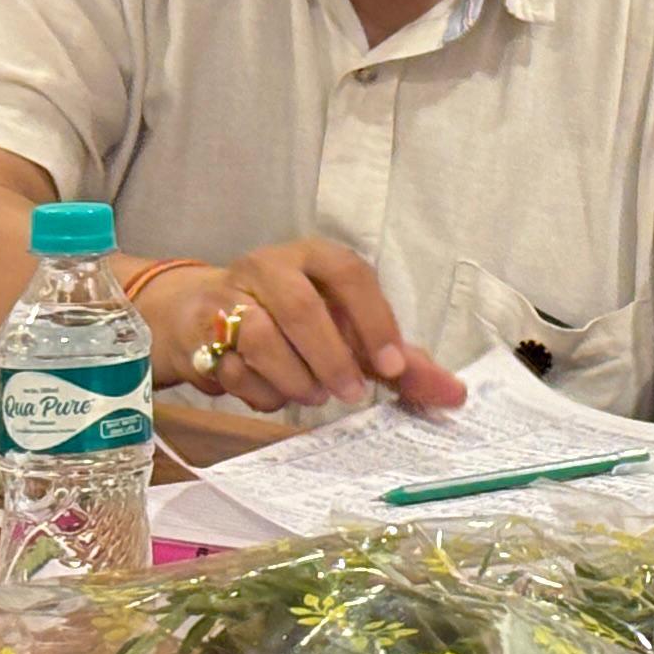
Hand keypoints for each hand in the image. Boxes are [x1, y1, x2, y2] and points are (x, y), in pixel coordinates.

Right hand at [148, 241, 468, 414]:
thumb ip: (399, 362)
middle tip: (351, 394)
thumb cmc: (290, 321)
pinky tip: (273, 394)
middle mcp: (270, 265)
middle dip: (332, 357)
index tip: (393, 367)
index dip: (374, 320)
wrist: (198, 315)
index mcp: (315, 257)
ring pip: (262, 338)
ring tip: (314, 396)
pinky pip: (231, 367)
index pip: (349, 273)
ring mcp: (229, 294)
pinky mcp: (198, 328)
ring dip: (295, 378)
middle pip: (301, 307)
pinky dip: (260, 392)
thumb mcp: (347, 332)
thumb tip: (455, 394)